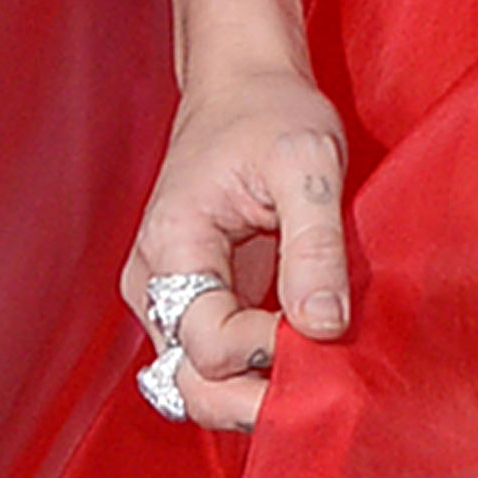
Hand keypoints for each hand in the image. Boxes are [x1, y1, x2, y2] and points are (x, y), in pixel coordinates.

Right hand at [123, 63, 349, 430]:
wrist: (243, 81)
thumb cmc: (271, 109)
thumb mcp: (308, 160)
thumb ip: (315, 243)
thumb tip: (323, 326)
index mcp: (171, 247)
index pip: (206, 342)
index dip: (263, 348)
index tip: (317, 325)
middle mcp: (154, 282)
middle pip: (189, 380)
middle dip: (248, 396)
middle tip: (314, 385)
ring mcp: (168, 294)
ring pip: (195, 378)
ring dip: (248, 388)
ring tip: (306, 373)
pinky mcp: (192, 296)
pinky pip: (209, 355)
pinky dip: (248, 367)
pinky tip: (291, 353)